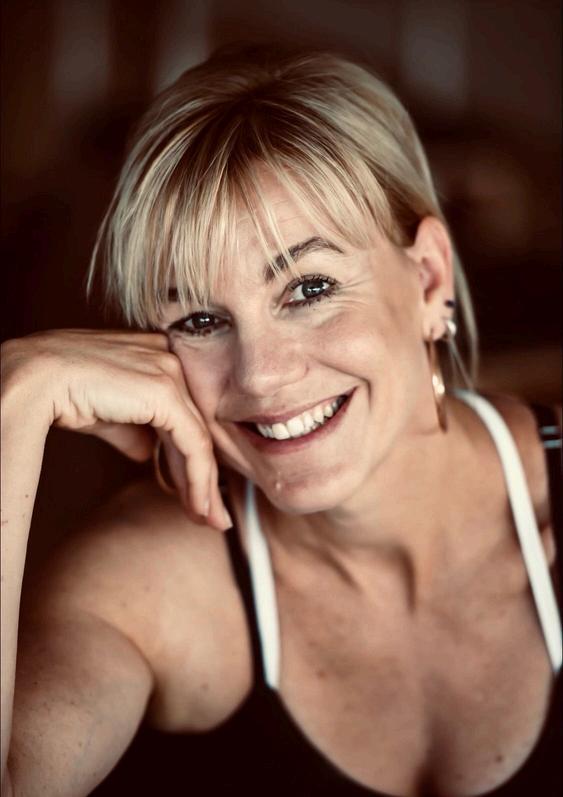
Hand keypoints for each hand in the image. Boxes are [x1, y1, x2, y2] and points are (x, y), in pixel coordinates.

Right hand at [1, 330, 230, 530]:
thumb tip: (148, 454)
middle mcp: (170, 356)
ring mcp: (170, 371)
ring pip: (199, 438)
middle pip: (197, 426)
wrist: (35, 379)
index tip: (195, 491)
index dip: (192, 456)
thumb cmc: (61, 391)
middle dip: (205, 475)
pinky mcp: (165, 392)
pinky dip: (198, 479)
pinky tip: (198, 504)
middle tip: (213, 514)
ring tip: (209, 518)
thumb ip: (133, 430)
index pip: (186, 414)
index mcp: (158, 354)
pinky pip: (193, 444)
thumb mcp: (107, 415)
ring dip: (205, 484)